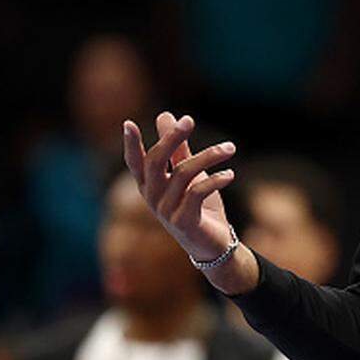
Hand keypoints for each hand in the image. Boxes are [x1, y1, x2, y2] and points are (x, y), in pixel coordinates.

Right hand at [122, 111, 258, 294]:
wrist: (213, 244)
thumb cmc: (199, 206)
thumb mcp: (189, 174)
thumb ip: (178, 148)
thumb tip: (165, 115)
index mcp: (150, 186)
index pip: (135, 163)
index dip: (131, 145)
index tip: (129, 123)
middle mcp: (153, 198)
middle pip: (156, 162)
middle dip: (171, 138)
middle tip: (189, 120)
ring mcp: (167, 211)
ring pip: (183, 173)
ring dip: (209, 156)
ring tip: (230, 148)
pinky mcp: (185, 222)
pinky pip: (198, 193)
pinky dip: (216, 180)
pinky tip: (231, 174)